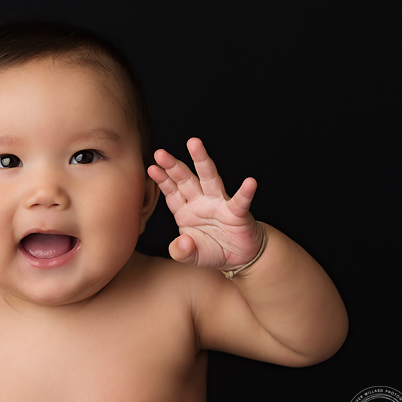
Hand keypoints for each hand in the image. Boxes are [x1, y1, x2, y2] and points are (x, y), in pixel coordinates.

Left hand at [147, 138, 263, 271]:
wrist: (239, 257)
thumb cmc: (212, 250)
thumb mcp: (191, 256)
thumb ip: (181, 251)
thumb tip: (181, 244)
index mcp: (185, 210)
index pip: (171, 192)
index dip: (162, 180)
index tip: (151, 168)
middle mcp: (200, 202)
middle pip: (185, 180)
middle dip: (173, 166)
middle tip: (160, 153)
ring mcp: (219, 204)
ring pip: (209, 179)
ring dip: (202, 161)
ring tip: (193, 144)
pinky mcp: (237, 213)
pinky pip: (241, 202)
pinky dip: (246, 192)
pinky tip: (250, 182)